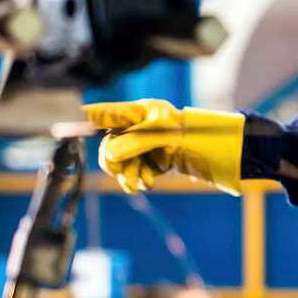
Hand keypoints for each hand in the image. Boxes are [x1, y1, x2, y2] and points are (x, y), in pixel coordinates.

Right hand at [83, 99, 244, 194]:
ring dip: (127, 174)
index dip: (93, 119)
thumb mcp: (163, 135)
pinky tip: (148, 183)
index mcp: (141, 112)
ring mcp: (148, 145)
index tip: (75, 123)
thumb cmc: (196, 133)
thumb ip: (135, 142)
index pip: (108, 114)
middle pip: (110, 144)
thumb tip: (109, 153)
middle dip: (115, 161)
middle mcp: (141, 127)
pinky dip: (139, 179)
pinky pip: (137, 172)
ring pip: (122, 162)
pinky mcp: (155, 160)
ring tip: (138, 185)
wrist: (222, 151)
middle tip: (124, 174)